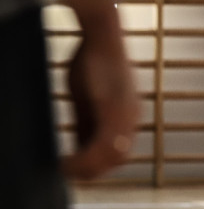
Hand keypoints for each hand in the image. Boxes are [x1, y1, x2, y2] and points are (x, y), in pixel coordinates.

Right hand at [63, 32, 139, 179]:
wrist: (102, 35)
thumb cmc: (92, 61)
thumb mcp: (88, 98)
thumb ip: (88, 122)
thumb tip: (81, 144)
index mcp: (128, 117)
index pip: (119, 153)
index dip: (98, 166)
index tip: (77, 170)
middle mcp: (133, 119)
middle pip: (118, 160)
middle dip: (92, 171)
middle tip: (68, 173)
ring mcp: (127, 115)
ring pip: (112, 157)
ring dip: (87, 168)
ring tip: (65, 169)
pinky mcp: (115, 109)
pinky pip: (103, 145)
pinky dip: (84, 159)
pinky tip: (66, 161)